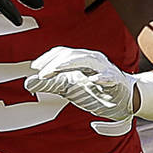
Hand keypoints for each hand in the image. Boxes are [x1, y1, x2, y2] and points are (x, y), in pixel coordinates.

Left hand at [24, 47, 139, 121]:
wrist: (124, 99)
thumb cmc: (94, 90)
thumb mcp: (68, 87)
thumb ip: (49, 84)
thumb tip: (27, 83)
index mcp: (80, 59)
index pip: (62, 52)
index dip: (47, 58)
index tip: (34, 67)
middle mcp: (93, 60)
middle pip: (72, 54)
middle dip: (55, 63)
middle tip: (42, 74)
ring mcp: (106, 69)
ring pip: (89, 60)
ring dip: (71, 64)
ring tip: (57, 70)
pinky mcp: (117, 81)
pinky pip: (110, 76)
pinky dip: (102, 77)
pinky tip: (93, 81)